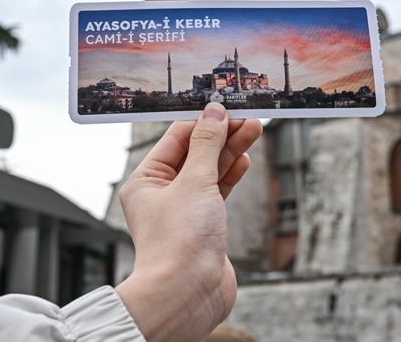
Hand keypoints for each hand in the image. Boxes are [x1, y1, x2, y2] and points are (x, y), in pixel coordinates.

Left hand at [114, 103, 262, 341]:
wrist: (188, 293)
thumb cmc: (179, 241)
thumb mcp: (195, 181)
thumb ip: (208, 145)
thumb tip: (214, 113)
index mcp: (146, 180)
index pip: (175, 138)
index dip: (202, 121)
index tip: (226, 107)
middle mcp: (162, 194)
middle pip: (195, 153)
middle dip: (221, 135)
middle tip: (248, 118)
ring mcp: (183, 210)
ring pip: (209, 171)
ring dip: (230, 152)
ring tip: (254, 130)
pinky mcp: (203, 226)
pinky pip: (217, 192)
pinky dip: (231, 175)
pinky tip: (244, 160)